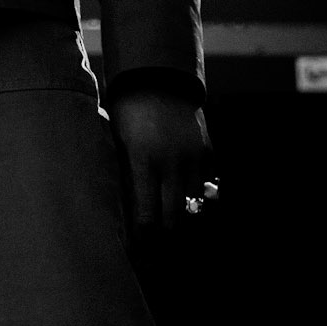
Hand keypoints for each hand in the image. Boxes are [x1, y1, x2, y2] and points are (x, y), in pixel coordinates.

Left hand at [110, 89, 212, 235]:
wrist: (157, 79)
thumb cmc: (127, 113)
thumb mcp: (119, 142)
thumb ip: (126, 174)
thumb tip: (126, 211)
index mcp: (143, 160)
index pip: (147, 213)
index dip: (144, 235)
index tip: (139, 246)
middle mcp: (172, 162)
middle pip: (174, 215)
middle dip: (166, 232)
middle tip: (159, 244)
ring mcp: (193, 157)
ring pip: (194, 203)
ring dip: (184, 214)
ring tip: (174, 223)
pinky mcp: (207, 151)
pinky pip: (207, 184)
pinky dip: (199, 194)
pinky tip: (188, 200)